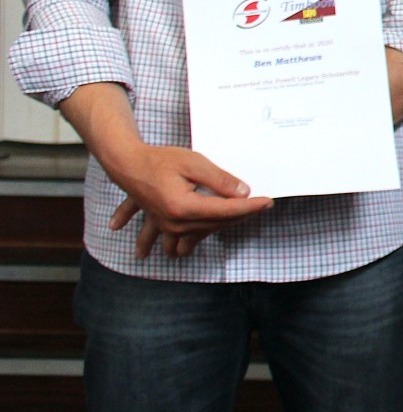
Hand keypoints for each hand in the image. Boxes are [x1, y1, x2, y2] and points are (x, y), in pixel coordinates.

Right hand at [104, 145, 272, 260]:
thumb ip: (219, 180)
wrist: (127, 163)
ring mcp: (166, 227)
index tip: (267, 202)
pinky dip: (177, 245)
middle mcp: (175, 223)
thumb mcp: (194, 163)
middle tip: (260, 204)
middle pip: (216, 223)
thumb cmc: (159, 160)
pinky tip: (175, 251)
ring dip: (216, 230)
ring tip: (235, 223)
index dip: (250, 207)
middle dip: (240, 215)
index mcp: (184, 207)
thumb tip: (243, 193)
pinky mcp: (160, 225)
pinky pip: (172, 241)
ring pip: (198, 235)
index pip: (226, 211)